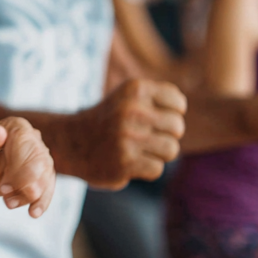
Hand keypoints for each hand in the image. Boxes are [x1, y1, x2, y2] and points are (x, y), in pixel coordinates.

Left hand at [0, 117, 54, 217]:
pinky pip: (46, 187)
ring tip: (9, 203)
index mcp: (17, 127)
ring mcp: (38, 156)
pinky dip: (41, 201)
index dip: (20, 164)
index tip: (5, 185)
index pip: (27, 143)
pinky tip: (33, 212)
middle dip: (28, 181)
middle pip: (40, 160)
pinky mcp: (40, 174)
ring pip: (45, 176)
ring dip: (31, 194)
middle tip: (17, 195)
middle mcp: (32, 139)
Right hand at [59, 78, 186, 188]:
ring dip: (158, 153)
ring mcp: (128, 137)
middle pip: (177, 127)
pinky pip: (157, 168)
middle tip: (145, 135)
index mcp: (134, 89)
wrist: (72, 142)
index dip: (170, 113)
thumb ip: (160, 98)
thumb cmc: (110, 120)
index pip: (179, 103)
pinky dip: (146, 168)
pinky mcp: (125, 161)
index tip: (152, 116)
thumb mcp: (129, 97)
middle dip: (165, 134)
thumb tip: (186, 110)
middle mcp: (132, 110)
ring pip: (171, 149)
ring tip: (138, 148)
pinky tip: (129, 161)